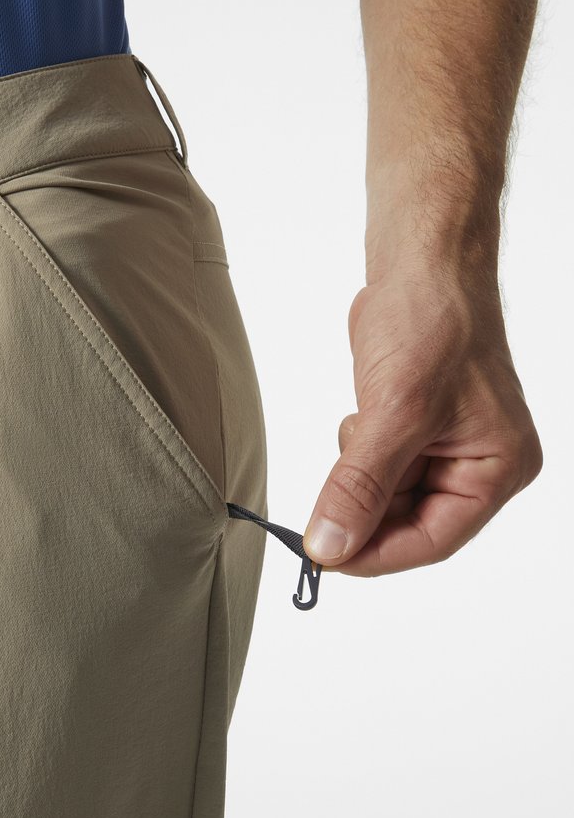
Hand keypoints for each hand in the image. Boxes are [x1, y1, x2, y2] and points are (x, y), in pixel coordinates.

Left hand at [302, 267, 542, 576]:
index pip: (433, 540)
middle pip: (409, 522)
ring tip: (362, 425)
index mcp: (498, 467)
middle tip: (319, 506)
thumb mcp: (394, 413)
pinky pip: (380, 465)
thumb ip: (359, 487)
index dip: (376, 554)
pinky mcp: (418, 426)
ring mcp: (449, 445)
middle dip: (363, 511)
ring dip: (359, 477)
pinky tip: (362, 413)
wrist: (422, 259)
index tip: (324, 558)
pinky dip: (358, 454)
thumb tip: (329, 546)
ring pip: (388, 496)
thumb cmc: (434, 320)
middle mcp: (480, 463)